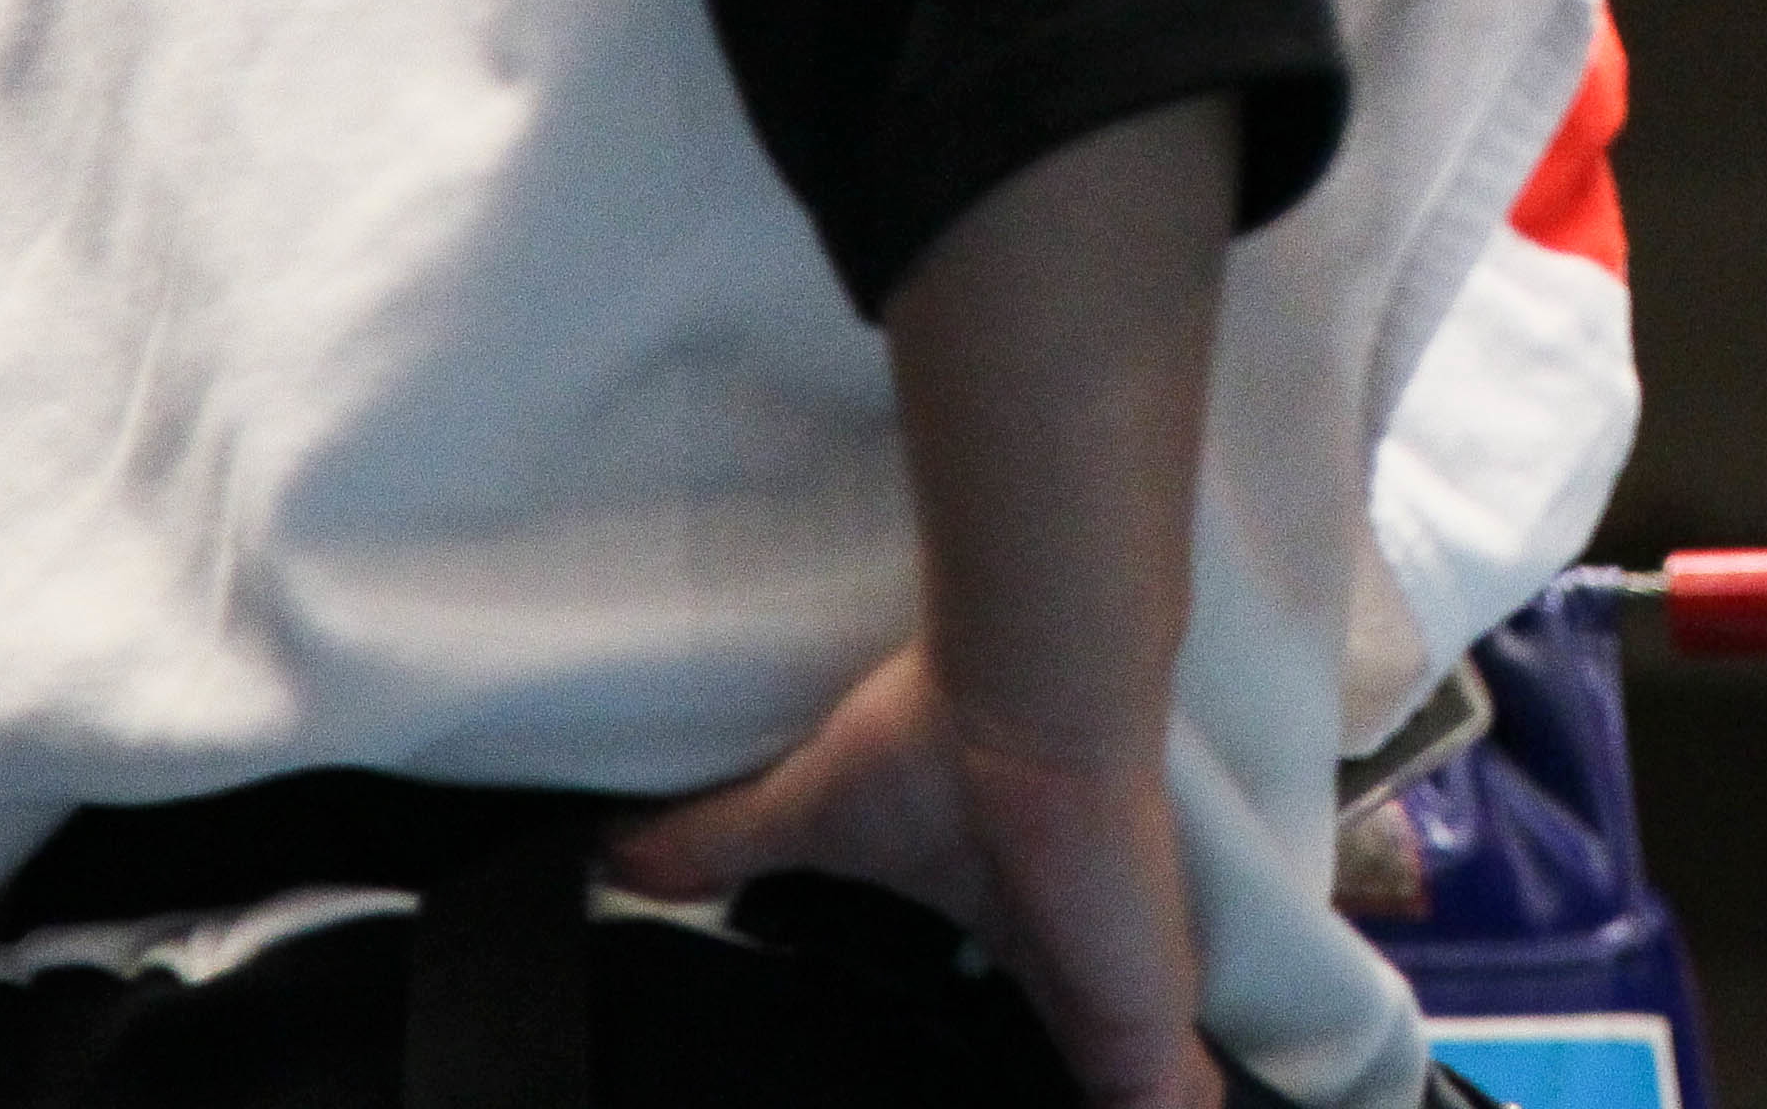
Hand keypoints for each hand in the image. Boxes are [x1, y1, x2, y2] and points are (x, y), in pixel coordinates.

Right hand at [613, 643, 1220, 1108]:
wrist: (1034, 699)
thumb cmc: (937, 742)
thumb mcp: (808, 816)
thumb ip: (721, 841)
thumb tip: (613, 852)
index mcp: (1031, 937)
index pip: (1047, 1028)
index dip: (1030, 1071)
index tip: (995, 1086)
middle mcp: (1090, 973)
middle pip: (1101, 1074)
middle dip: (1066, 1092)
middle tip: (1020, 1101)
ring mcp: (1127, 1003)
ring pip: (1152, 1102)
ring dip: (1130, 1108)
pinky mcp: (1144, 1024)